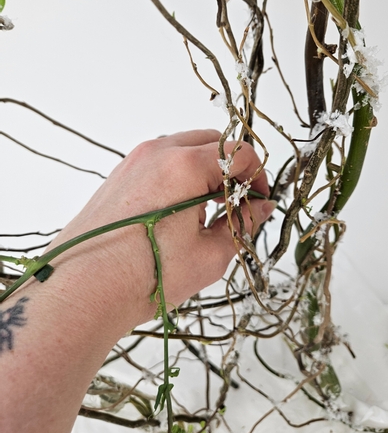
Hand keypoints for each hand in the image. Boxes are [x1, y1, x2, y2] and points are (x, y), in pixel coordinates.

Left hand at [46, 129, 274, 327]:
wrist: (82, 291)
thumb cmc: (144, 275)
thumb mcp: (209, 255)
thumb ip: (242, 224)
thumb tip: (261, 208)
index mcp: (185, 165)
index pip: (238, 153)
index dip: (258, 175)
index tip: (260, 200)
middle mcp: (158, 153)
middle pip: (213, 142)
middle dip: (233, 169)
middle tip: (238, 204)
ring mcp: (135, 161)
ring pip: (185, 148)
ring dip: (206, 170)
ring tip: (209, 210)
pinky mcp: (120, 174)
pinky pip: (161, 161)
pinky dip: (181, 174)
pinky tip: (180, 210)